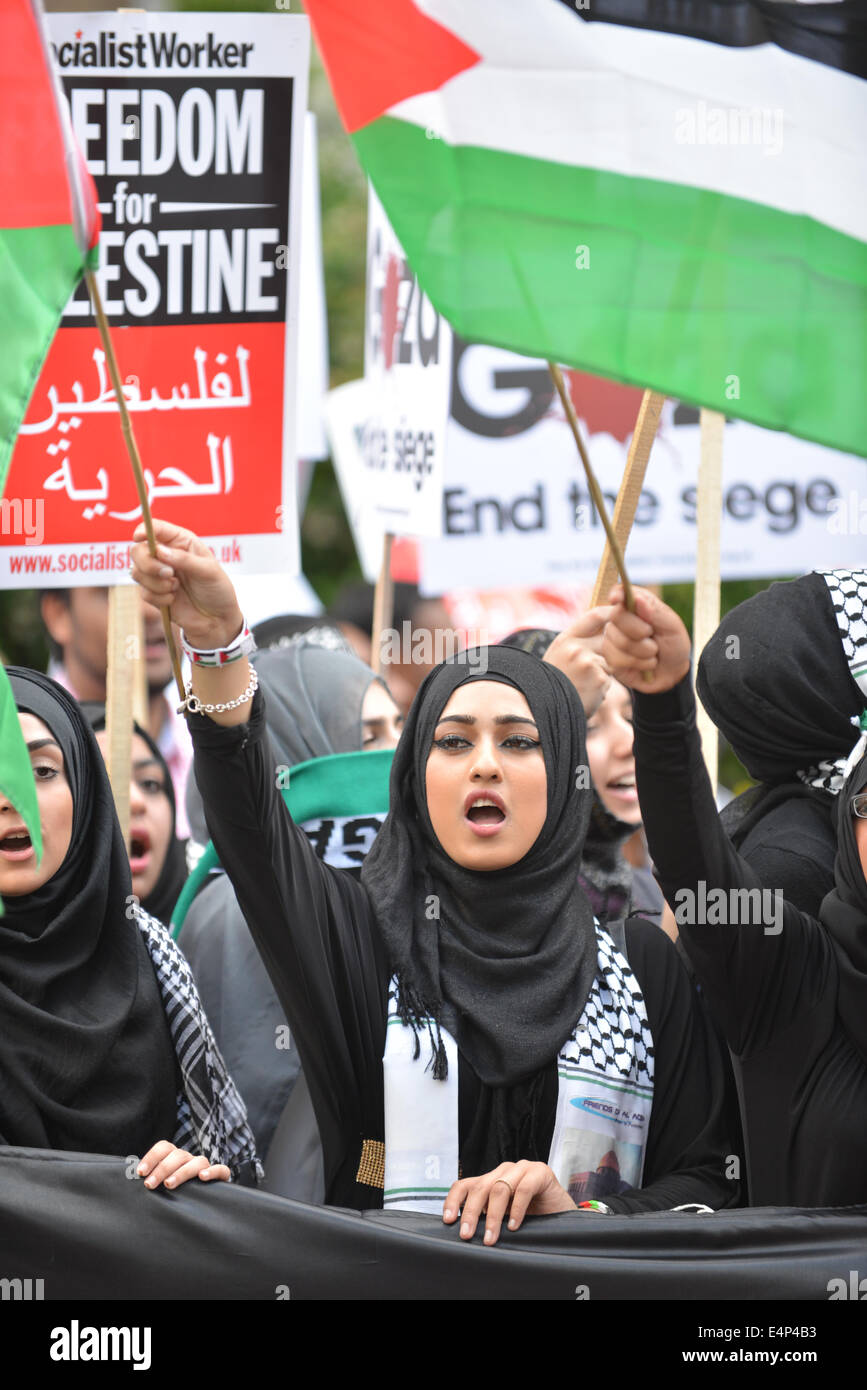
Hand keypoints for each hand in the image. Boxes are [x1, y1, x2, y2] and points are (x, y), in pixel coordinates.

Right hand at [130, 520, 242, 649]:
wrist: (217, 620)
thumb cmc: (218, 590)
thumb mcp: (208, 572)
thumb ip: (184, 560)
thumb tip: (159, 551)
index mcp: (180, 542)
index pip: (155, 528)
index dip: (143, 529)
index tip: (139, 537)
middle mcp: (166, 555)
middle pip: (137, 550)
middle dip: (148, 563)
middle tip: (169, 574)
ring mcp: (158, 575)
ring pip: (137, 572)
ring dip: (156, 583)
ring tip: (176, 588)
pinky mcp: (154, 593)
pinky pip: (143, 592)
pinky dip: (159, 598)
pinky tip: (174, 600)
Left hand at [137, 1140, 230, 1190]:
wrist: (202, 1206)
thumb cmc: (174, 1194)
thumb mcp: (160, 1184)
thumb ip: (150, 1179)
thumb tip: (129, 1178)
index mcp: (174, 1157)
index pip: (164, 1147)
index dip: (152, 1157)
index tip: (140, 1172)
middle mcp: (189, 1159)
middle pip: (178, 1154)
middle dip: (161, 1169)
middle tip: (149, 1185)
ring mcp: (205, 1167)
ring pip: (197, 1161)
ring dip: (182, 1172)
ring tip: (169, 1185)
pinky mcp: (220, 1178)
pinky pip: (221, 1170)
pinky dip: (212, 1171)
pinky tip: (202, 1178)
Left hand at [443, 1161, 575, 1245]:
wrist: (564, 1214)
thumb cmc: (533, 1217)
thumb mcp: (505, 1217)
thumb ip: (487, 1218)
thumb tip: (464, 1235)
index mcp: (492, 1179)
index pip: (465, 1184)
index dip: (453, 1201)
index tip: (448, 1221)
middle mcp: (504, 1170)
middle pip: (480, 1187)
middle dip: (470, 1212)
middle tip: (466, 1235)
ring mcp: (522, 1168)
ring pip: (499, 1188)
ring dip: (492, 1216)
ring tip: (490, 1238)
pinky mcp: (541, 1172)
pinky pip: (523, 1189)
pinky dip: (516, 1209)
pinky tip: (513, 1227)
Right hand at [543, 606, 613, 718]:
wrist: (542, 710)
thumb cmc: (552, 683)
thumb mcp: (559, 655)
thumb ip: (578, 641)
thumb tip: (607, 627)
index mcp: (566, 638)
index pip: (596, 615)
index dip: (612, 614)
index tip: (620, 618)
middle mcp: (576, 647)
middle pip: (609, 641)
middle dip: (609, 652)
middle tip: (592, 666)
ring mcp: (588, 663)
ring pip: (610, 663)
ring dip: (602, 674)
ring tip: (582, 684)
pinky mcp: (599, 680)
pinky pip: (609, 680)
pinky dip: (600, 689)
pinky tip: (585, 694)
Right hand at [601, 585, 690, 693]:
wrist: (673, 673)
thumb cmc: (673, 645)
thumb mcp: (672, 626)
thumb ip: (656, 612)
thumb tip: (637, 598)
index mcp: (636, 605)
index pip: (620, 593)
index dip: (617, 594)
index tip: (618, 598)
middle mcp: (621, 619)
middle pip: (616, 616)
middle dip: (639, 630)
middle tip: (652, 635)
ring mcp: (613, 638)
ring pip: (618, 641)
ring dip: (643, 651)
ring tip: (652, 653)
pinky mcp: (611, 658)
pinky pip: (616, 658)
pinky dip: (637, 663)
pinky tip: (644, 664)